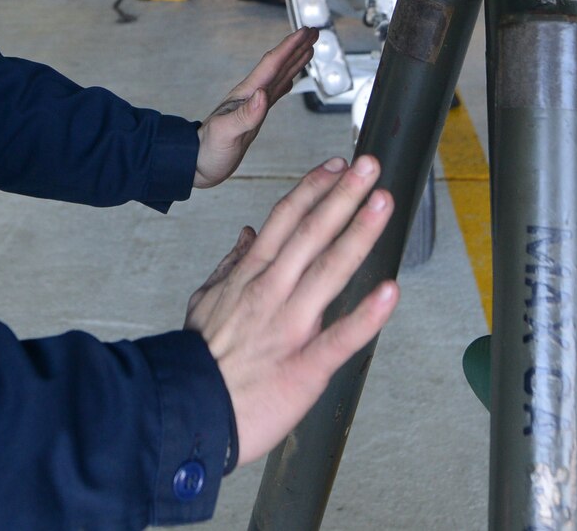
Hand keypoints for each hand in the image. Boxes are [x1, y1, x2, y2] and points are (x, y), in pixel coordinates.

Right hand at [184, 156, 397, 465]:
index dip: (314, 189)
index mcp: (251, 275)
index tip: (338, 165)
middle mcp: (273, 291)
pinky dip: (366, 315)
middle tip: (371, 166)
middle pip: (312, 233)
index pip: (286, 220)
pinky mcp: (306, 365)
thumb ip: (231, 264)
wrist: (185, 411)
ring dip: (358, 234)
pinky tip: (391, 292)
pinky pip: (341, 338)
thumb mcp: (205, 299)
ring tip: (383, 203)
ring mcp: (291, 326)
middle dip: (343, 196)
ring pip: (330, 271)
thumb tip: (249, 233)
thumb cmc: (198, 357)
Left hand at [194, 28, 314, 188]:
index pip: (271, 65)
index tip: (304, 32)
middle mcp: (252, 95)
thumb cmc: (208, 150)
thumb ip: (245, 115)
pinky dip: (286, 82)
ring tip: (308, 48)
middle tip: (313, 32)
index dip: (289, 47)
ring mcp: (254, 105)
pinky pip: (276, 93)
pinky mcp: (255, 116)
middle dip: (296, 47)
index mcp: (246, 95)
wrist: (197, 163)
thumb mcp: (226, 132)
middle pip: (278, 65)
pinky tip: (291, 79)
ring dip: (294, 61)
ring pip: (279, 76)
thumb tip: (263, 95)